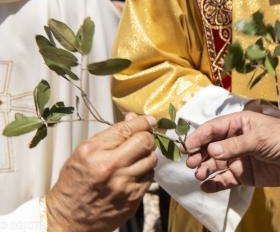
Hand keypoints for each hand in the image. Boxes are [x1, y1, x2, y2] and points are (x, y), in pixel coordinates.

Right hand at [46, 114, 156, 230]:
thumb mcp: (84, 152)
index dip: (142, 122)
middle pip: (145, 142)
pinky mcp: (133, 198)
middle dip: (147, 137)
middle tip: (143, 138)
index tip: (149, 120)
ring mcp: (124, 184)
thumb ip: (110, 135)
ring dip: (147, 155)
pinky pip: (150, 177)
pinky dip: (145, 171)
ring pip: (151, 159)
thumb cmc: (74, 182)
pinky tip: (134, 173)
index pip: (127, 129)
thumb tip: (133, 119)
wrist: (69, 217)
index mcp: (94, 152)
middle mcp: (110, 167)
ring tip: (137, 157)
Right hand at [185, 111, 279, 192]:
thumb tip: (210, 151)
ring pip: (215, 163)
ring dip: (205, 168)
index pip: (213, 129)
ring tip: (198, 174)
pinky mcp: (243, 174)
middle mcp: (234, 141)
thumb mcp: (259, 138)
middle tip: (191, 163)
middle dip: (199, 154)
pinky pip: (225, 179)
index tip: (186, 146)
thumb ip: (235, 145)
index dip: (198, 136)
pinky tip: (206, 186)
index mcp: (237, 124)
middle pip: (210, 147)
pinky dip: (215, 183)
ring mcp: (238, 158)